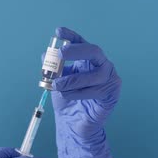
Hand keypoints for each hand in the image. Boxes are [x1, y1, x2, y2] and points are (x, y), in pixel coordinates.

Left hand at [51, 27, 121, 157]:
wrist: (73, 125)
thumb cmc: (67, 101)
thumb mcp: (55, 83)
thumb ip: (52, 70)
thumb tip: (44, 55)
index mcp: (87, 60)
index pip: (80, 43)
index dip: (71, 36)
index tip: (58, 32)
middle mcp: (100, 66)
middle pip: (94, 51)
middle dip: (77, 50)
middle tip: (61, 53)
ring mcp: (109, 79)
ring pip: (94, 74)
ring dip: (73, 80)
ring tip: (58, 86)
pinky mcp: (112, 94)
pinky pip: (97, 90)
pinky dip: (80, 93)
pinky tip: (69, 96)